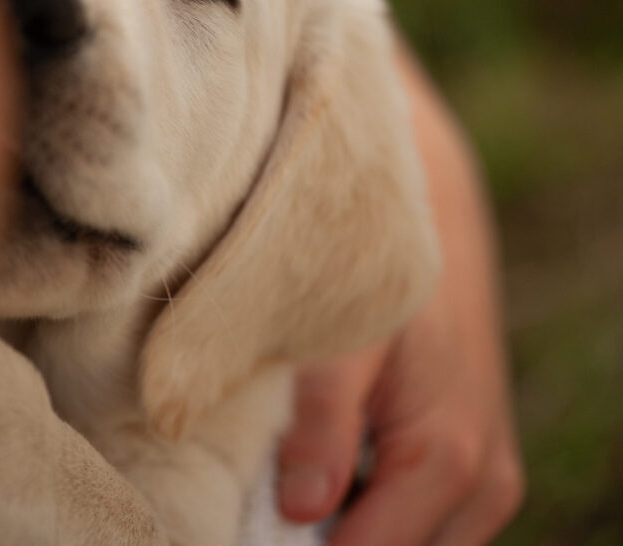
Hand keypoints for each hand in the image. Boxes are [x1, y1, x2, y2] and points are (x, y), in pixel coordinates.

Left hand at [278, 290, 522, 545]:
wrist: (443, 230)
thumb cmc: (388, 278)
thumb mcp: (343, 337)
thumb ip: (322, 423)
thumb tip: (298, 510)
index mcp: (445, 460)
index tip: (254, 521)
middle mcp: (483, 489)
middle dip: (329, 542)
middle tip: (276, 488)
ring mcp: (490, 486)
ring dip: (357, 528)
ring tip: (312, 463)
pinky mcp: (484, 477)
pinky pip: (427, 527)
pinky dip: (379, 510)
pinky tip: (347, 456)